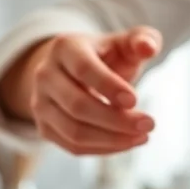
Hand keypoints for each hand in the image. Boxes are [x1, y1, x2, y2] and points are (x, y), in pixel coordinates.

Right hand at [26, 26, 161, 154]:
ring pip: (74, 131)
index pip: (83, 70)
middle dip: (117, 119)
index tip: (135, 100)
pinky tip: (128, 142)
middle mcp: (45, 75)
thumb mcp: (127, 43)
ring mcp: (41, 103)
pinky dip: (104, 148)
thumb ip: (143, 40)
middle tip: (149, 124)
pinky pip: (73, 147)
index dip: (109, 87)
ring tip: (143, 136)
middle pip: (78, 105)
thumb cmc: (109, 56)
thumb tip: (148, 47)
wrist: (79, 72)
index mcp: (65, 48)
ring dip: (113, 139)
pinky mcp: (45, 127)